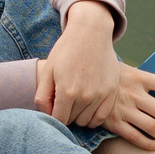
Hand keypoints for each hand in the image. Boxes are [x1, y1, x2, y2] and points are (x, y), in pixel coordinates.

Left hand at [35, 2, 123, 129]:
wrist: (91, 32)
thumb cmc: (66, 49)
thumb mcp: (48, 70)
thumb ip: (42, 96)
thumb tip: (46, 115)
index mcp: (67, 92)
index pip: (59, 120)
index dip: (53, 116)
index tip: (53, 107)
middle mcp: (85, 96)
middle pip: (72, 121)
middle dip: (65, 114)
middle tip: (64, 100)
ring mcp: (101, 95)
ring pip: (86, 121)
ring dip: (79, 115)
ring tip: (76, 101)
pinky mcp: (112, 92)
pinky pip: (101, 118)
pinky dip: (93, 117)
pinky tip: (87, 106)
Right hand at [96, 62, 154, 149]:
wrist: (81, 80)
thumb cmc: (113, 78)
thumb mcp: (130, 72)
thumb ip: (148, 83)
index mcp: (140, 77)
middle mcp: (134, 94)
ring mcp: (124, 109)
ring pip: (154, 128)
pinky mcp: (113, 123)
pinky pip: (137, 138)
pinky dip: (151, 145)